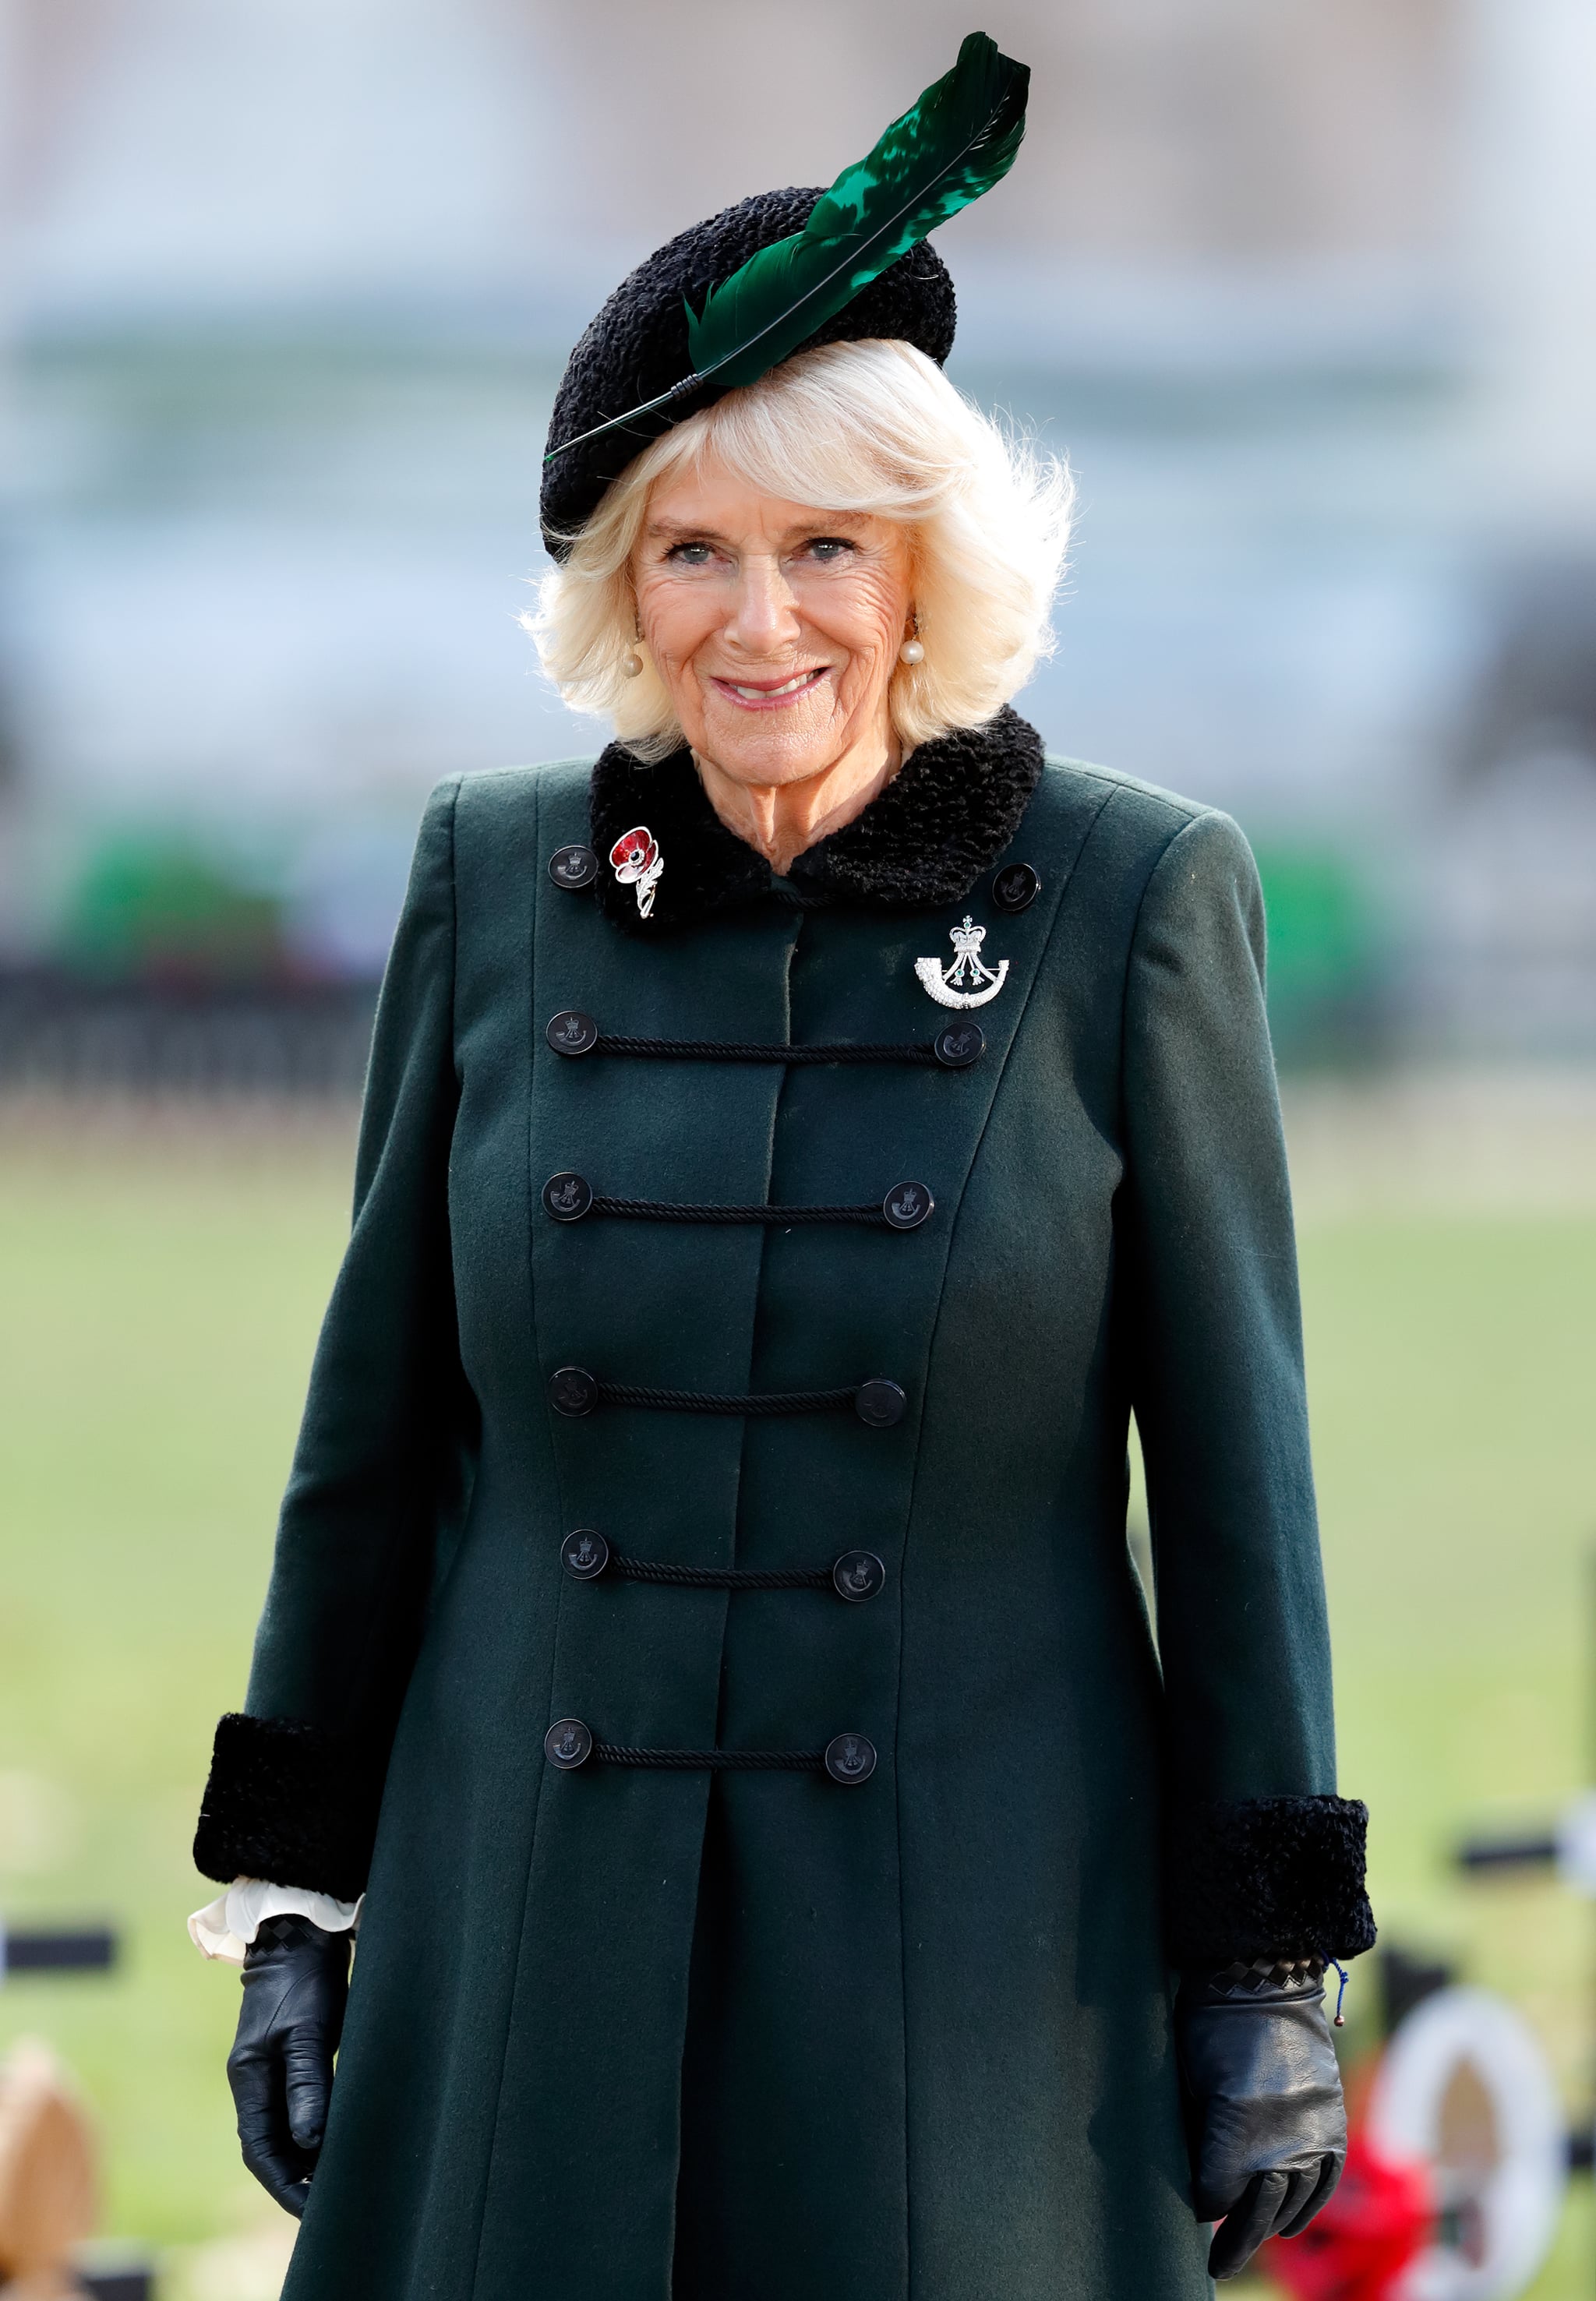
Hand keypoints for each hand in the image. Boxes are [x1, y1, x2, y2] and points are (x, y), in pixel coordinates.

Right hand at [227, 1913, 350, 2216]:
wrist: (299, 1934)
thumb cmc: (303, 1979)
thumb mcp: (308, 2031)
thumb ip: (307, 2086)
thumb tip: (310, 2144)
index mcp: (249, 2077)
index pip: (261, 2150)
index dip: (285, 2183)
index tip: (313, 2209)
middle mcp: (253, 2080)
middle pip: (268, 2146)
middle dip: (293, 2180)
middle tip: (327, 2206)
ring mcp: (268, 2069)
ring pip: (281, 2129)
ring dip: (302, 2158)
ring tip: (332, 2184)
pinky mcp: (287, 2057)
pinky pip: (293, 2108)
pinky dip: (310, 2131)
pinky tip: (331, 2142)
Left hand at [1175, 1964, 1346, 2280]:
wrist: (1265, 1982)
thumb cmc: (1210, 2027)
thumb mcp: (1190, 2083)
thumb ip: (1198, 2138)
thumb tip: (1198, 2183)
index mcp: (1237, 2129)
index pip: (1215, 2196)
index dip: (1199, 2202)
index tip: (1190, 2205)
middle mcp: (1281, 2142)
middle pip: (1256, 2213)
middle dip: (1233, 2242)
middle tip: (1216, 2268)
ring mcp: (1312, 2134)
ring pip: (1292, 2204)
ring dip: (1270, 2227)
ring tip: (1250, 2241)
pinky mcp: (1332, 2124)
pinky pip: (1326, 2183)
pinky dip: (1309, 2207)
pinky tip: (1291, 2225)